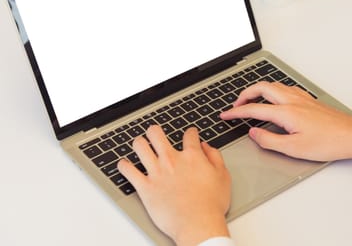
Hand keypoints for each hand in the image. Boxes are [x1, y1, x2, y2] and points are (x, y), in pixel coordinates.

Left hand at [118, 126, 230, 245]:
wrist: (197, 224)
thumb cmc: (210, 204)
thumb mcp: (223, 177)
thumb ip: (215, 157)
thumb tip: (207, 147)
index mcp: (192, 156)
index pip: (189, 135)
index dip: (191, 132)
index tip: (190, 134)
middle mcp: (171, 160)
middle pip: (156, 134)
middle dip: (155, 131)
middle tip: (155, 134)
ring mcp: (156, 172)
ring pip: (140, 146)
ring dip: (139, 143)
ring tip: (140, 145)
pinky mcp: (145, 187)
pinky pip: (128, 171)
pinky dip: (124, 166)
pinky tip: (124, 165)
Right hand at [221, 81, 351, 162]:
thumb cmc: (328, 143)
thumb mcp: (294, 149)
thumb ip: (269, 140)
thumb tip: (254, 134)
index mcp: (286, 112)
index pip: (254, 109)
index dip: (236, 112)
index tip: (226, 115)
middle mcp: (293, 101)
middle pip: (262, 88)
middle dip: (245, 94)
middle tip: (236, 105)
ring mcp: (302, 98)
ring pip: (274, 86)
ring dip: (259, 90)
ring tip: (251, 100)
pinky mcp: (309, 101)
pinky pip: (285, 89)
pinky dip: (273, 91)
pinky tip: (276, 100)